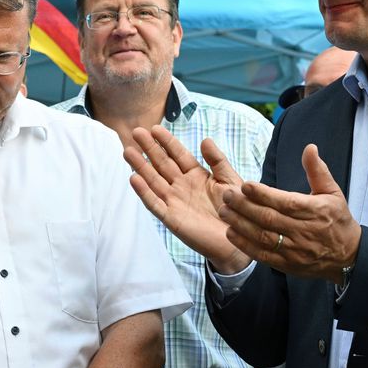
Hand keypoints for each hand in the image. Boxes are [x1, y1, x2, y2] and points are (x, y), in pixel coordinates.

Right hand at [124, 125, 249, 272]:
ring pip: (153, 180)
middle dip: (149, 148)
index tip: (155, 128)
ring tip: (128, 151)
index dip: (166, 141)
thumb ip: (218, 160)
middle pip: (161, 164)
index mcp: (196, 175)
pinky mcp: (171, 218)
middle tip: (136, 132)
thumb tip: (205, 139)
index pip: (178, 154)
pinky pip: (154, 203)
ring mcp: (174, 201)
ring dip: (140, 166)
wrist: (240, 238)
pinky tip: (134, 179)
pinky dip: (144, 192)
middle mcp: (181, 186)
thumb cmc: (237, 210)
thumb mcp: (230, 180)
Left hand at [219, 143, 360, 283]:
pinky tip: (231, 233)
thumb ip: (317, 170)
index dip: (263, 194)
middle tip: (226, 195)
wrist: (348, 256)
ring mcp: (294, 249)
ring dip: (240, 224)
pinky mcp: (287, 264)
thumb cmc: (337, 220)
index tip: (245, 184)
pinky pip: (263, 255)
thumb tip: (309, 148)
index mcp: (315, 211)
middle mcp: (303, 231)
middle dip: (245, 206)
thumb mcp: (333, 192)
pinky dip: (245, 245)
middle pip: (269, 218)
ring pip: (262, 236)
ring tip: (223, 211)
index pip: (285, 202)